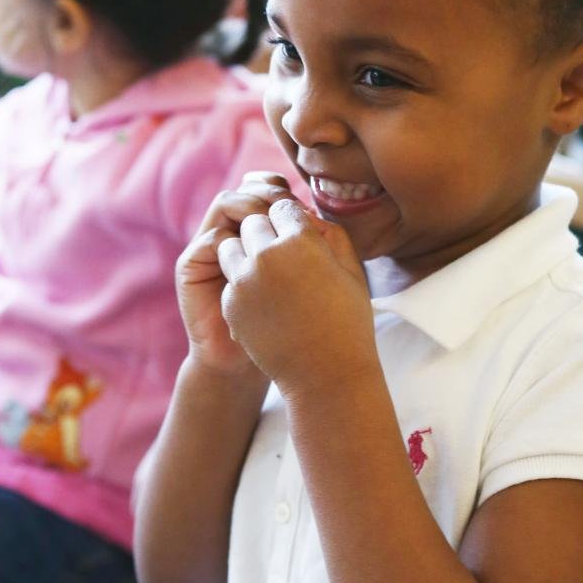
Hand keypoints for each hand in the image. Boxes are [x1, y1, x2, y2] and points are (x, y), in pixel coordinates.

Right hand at [176, 172, 298, 376]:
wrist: (246, 365)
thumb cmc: (283, 327)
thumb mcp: (304, 282)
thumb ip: (310, 250)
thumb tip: (320, 216)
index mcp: (259, 231)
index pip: (270, 191)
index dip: (287, 192)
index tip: (308, 207)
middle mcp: (233, 232)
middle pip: (247, 189)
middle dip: (269, 193)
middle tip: (288, 207)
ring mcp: (210, 247)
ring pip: (227, 204)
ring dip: (250, 207)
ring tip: (271, 225)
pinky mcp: (191, 267)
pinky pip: (210, 239)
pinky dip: (232, 239)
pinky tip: (254, 255)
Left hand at [216, 198, 378, 392]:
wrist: (326, 375)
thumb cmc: (348, 321)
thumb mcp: (351, 270)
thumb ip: (329, 233)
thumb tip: (305, 215)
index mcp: (300, 240)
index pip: (283, 206)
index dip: (293, 220)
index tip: (300, 237)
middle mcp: (266, 255)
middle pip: (254, 222)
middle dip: (266, 232)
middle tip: (283, 255)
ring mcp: (244, 280)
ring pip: (231, 246)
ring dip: (246, 252)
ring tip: (267, 273)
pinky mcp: (231, 304)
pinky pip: (231, 278)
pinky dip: (242, 283)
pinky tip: (265, 302)